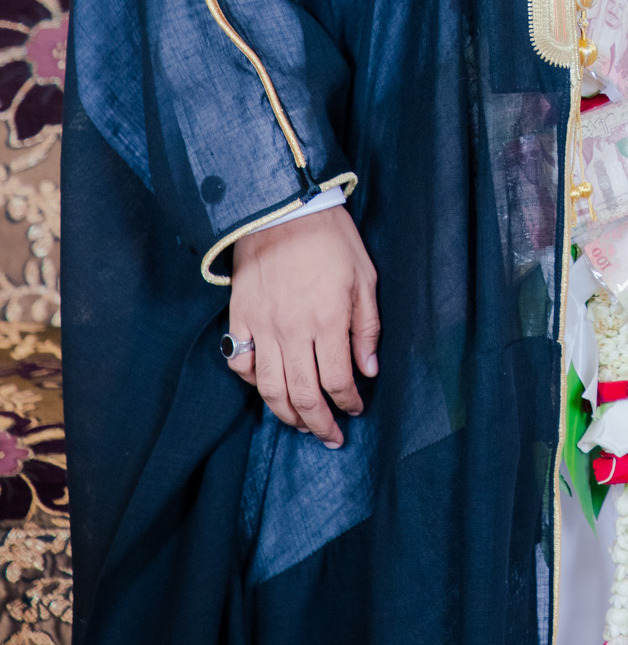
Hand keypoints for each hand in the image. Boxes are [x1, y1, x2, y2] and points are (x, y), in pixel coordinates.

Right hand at [225, 207, 379, 447]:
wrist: (282, 207)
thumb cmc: (331, 238)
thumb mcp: (364, 277)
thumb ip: (367, 327)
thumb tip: (369, 369)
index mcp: (328, 321)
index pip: (338, 382)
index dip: (349, 403)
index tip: (357, 409)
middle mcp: (293, 331)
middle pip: (303, 396)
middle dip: (320, 424)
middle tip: (331, 437)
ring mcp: (262, 326)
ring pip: (270, 389)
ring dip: (286, 415)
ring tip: (301, 425)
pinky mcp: (240, 317)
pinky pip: (241, 362)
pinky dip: (253, 381)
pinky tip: (268, 386)